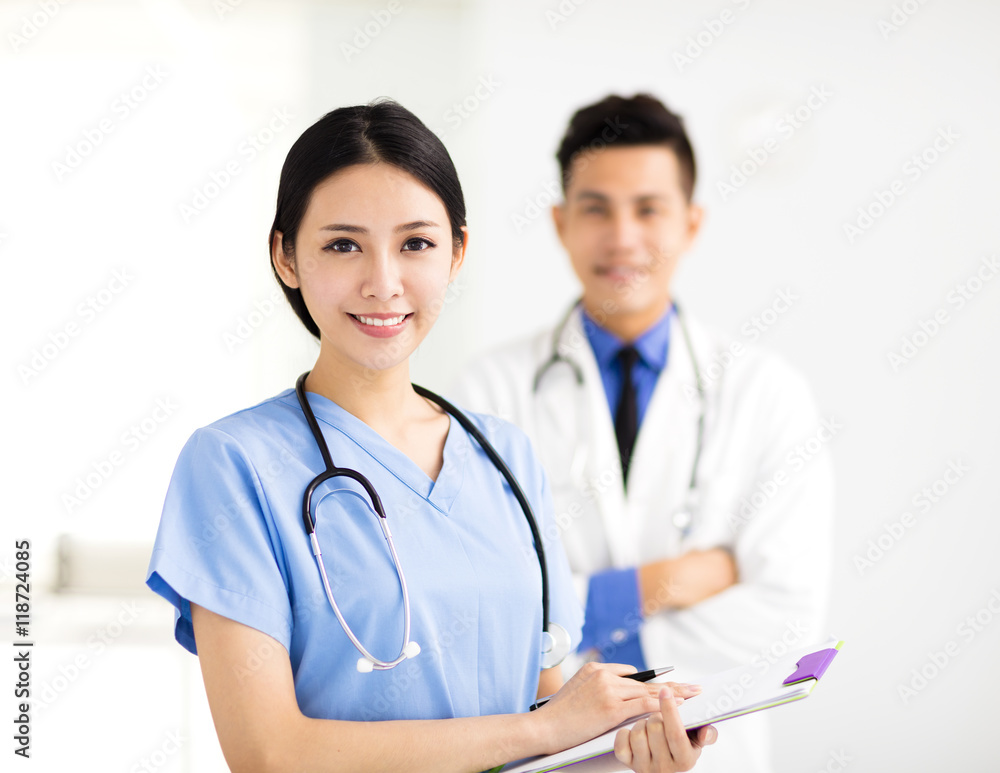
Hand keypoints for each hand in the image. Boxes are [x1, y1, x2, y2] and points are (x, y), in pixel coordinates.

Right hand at [532, 663, 700, 754]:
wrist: (544, 727)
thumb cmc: (559, 715)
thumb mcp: (578, 691)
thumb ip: (600, 688)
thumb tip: (622, 696)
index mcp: (596, 668)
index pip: (633, 674)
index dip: (655, 682)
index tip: (673, 685)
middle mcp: (604, 674)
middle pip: (645, 681)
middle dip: (672, 685)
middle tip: (694, 686)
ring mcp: (608, 689)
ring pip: (647, 692)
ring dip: (674, 694)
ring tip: (693, 696)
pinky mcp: (610, 706)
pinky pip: (642, 704)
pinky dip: (661, 705)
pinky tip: (676, 706)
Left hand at [614, 685, 717, 771]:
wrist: (660, 764)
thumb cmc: (679, 746)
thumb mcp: (696, 741)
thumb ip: (707, 734)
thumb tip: (706, 732)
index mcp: (684, 760)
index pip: (676, 733)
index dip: (670, 710)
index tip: (665, 691)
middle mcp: (664, 767)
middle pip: (655, 728)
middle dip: (656, 715)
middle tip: (659, 715)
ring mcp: (644, 766)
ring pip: (638, 732)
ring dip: (641, 723)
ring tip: (648, 725)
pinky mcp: (627, 763)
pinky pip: (621, 741)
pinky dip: (625, 732)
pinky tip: (632, 732)